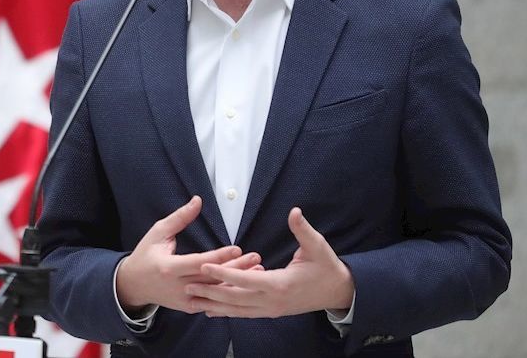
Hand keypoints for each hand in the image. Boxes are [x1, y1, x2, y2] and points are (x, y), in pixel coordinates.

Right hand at [115, 196, 258, 312]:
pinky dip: (227, 294)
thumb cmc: (146, 255)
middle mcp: (178, 286)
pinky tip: (244, 286)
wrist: (134, 284)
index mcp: (169, 267)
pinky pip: (212, 301)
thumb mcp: (159, 232)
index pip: (200, 263)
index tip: (238, 249)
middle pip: (212, 278)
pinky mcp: (189, 307)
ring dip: (237, 282)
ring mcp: (185, 299)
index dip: (219, 257)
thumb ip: (180, 218)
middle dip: (236, 269)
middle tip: (255, 258)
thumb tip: (198, 201)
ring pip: (215, 292)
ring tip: (257, 271)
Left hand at [186, 207, 353, 317]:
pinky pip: (245, 313)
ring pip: (238, 310)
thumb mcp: (318, 246)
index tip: (205, 265)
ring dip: (215, 305)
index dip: (224, 272)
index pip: (247, 280)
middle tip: (188, 286)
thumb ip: (303, 230)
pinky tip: (213, 308)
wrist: (338, 292)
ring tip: (193, 300)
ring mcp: (272, 309)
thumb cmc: (327, 267)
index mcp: (281, 284)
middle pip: (236, 299)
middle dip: (211, 292)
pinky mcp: (271, 311)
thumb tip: (294, 212)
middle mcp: (273, 301)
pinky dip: (228, 311)